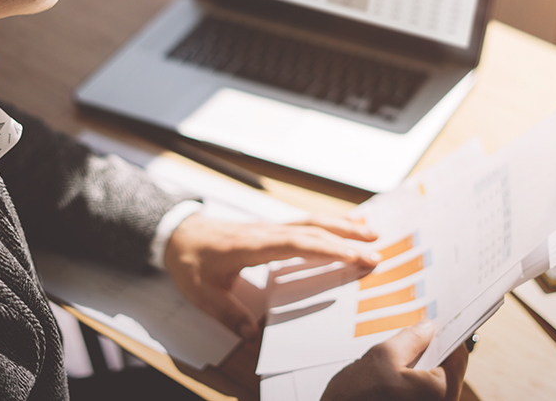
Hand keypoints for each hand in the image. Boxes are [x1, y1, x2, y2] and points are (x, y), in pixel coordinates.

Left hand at [164, 213, 378, 338]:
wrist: (177, 234)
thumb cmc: (190, 261)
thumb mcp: (201, 293)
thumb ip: (227, 312)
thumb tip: (250, 333)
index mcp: (252, 246)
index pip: (296, 244)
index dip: (327, 249)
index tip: (353, 256)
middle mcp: (266, 231)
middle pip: (312, 230)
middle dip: (346, 239)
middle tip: (377, 249)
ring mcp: (270, 227)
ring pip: (312, 222)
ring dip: (342, 225)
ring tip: (372, 231)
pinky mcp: (272, 228)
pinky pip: (305, 222)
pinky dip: (329, 222)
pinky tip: (346, 222)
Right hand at [321, 320, 468, 400]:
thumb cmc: (356, 398)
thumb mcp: (383, 355)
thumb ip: (411, 339)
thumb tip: (427, 329)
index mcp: (440, 393)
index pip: (458, 359)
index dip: (448, 337)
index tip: (440, 325)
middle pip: (447, 374)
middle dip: (434, 352)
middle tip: (420, 333)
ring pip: (433, 387)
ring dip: (422, 368)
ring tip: (404, 351)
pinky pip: (421, 397)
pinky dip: (414, 384)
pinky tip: (397, 373)